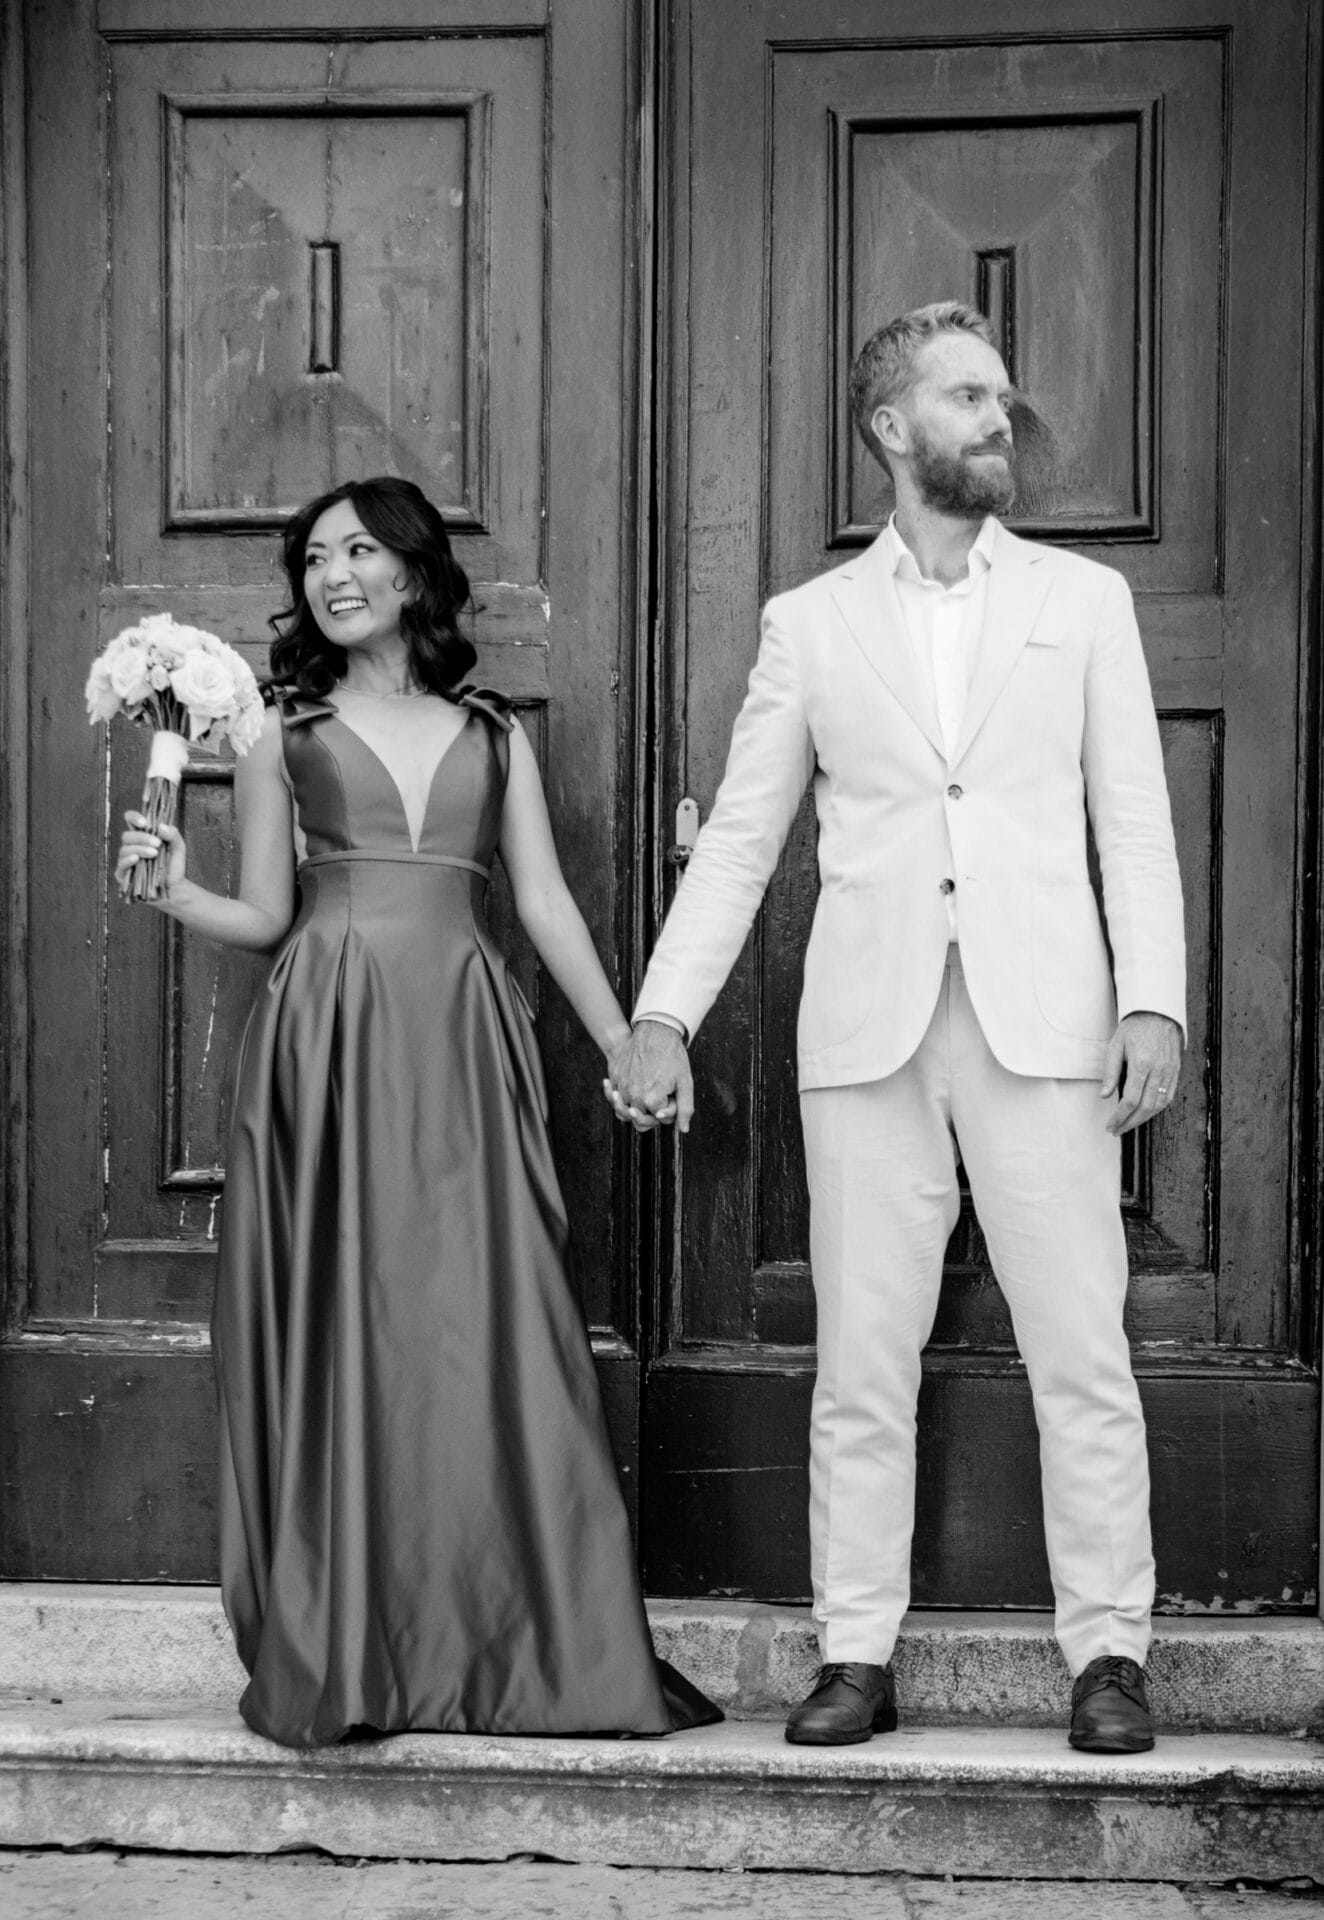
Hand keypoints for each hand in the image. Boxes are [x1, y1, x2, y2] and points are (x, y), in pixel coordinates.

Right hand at [115, 810, 186, 900]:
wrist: (175, 890)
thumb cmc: (174, 867)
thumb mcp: (178, 848)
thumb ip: (173, 834)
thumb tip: (160, 826)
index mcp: (142, 836)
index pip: (131, 820)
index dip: (134, 817)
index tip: (145, 822)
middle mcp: (132, 846)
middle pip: (128, 835)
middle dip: (142, 837)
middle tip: (157, 843)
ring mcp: (126, 860)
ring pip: (125, 849)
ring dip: (139, 849)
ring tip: (154, 854)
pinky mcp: (123, 875)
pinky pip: (121, 865)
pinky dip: (128, 860)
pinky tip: (137, 859)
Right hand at [603, 1019, 693, 1133]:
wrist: (656, 1030)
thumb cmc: (673, 1056)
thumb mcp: (685, 1082)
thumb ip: (684, 1108)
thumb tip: (683, 1130)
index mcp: (652, 1100)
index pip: (660, 1118)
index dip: (669, 1109)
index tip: (672, 1094)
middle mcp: (634, 1096)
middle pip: (641, 1119)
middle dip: (652, 1112)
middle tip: (659, 1097)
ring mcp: (621, 1086)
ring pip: (624, 1111)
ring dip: (634, 1108)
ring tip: (640, 1099)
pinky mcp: (614, 1076)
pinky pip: (614, 1095)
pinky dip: (618, 1097)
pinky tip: (622, 1091)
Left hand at [1100, 1011, 1181, 1135]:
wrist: (1158, 1011)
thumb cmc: (1134, 1027)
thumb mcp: (1115, 1045)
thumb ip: (1110, 1071)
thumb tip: (1104, 1096)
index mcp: (1142, 1064)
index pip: (1131, 1100)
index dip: (1120, 1117)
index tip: (1111, 1125)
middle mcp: (1159, 1070)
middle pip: (1146, 1107)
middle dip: (1130, 1123)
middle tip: (1117, 1130)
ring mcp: (1170, 1071)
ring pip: (1159, 1104)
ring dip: (1144, 1119)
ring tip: (1129, 1124)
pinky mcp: (1176, 1071)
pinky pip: (1169, 1096)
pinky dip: (1157, 1108)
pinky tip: (1145, 1113)